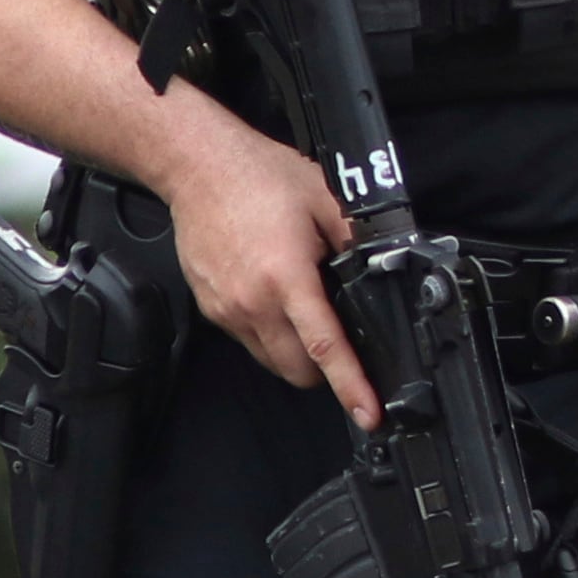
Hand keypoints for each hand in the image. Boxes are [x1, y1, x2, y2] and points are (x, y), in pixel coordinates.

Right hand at [143, 102, 375, 424]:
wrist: (197, 165)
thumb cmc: (258, 176)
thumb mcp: (326, 201)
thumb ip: (356, 242)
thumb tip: (380, 269)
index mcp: (287, 278)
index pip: (324, 348)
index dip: (351, 386)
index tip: (368, 412)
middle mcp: (253, 302)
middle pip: (296, 370)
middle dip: (325, 370)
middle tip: (344, 348)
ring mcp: (227, 308)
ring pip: (271, 360)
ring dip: (295, 353)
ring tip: (307, 313)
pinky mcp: (210, 307)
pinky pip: (248, 339)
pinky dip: (269, 334)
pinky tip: (277, 300)